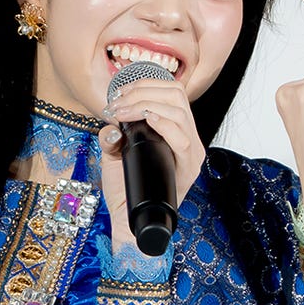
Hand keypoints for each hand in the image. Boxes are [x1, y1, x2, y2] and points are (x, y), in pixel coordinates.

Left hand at [99, 81, 206, 243]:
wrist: (127, 220)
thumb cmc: (124, 188)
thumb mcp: (114, 153)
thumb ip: (113, 134)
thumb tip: (112, 121)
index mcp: (175, 130)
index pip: (172, 92)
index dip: (146, 84)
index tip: (119, 93)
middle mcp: (188, 139)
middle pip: (177, 96)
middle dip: (143, 92)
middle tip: (117, 104)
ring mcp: (191, 154)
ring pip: (180, 112)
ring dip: (146, 105)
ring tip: (122, 113)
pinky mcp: (188, 169)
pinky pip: (183, 139)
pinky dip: (164, 124)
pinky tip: (147, 120)